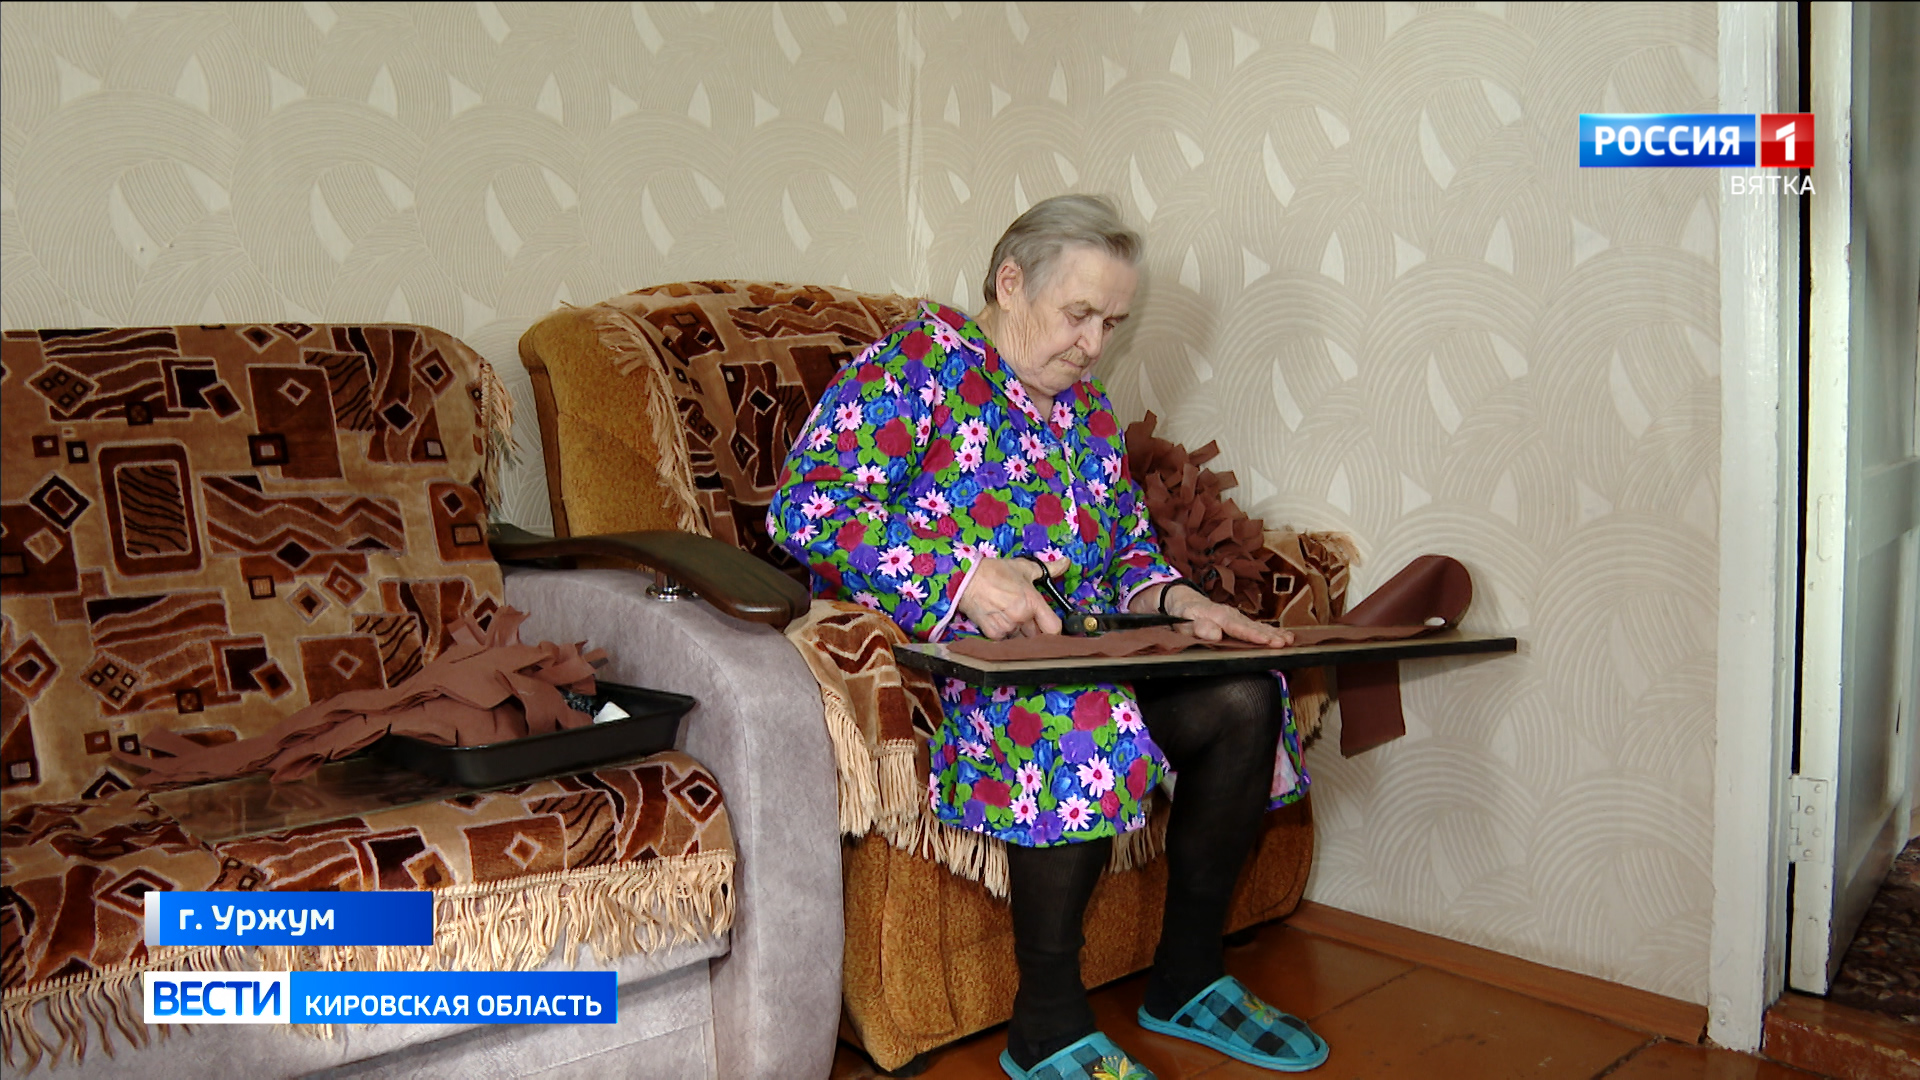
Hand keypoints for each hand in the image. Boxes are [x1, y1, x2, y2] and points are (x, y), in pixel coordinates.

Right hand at [956, 557, 1067, 639]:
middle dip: (1035, 629)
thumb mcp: (1024, 567)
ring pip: (1022, 639)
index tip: (1049, 624)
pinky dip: (1005, 633)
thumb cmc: (994, 572)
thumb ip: (1049, 568)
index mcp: (1032, 602)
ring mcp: (1006, 627)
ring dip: (1020, 632)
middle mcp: (1021, 617)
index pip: (1054, 628)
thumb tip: (1065, 563)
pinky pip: (1006, 640)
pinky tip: (999, 620)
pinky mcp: (992, 634)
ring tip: (1010, 616)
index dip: (1054, 629)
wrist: (965, 579)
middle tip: (1027, 617)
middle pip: (1038, 636)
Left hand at [1151, 583, 1294, 647]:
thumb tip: (1214, 633)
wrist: (1184, 601)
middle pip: (1252, 626)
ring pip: (1258, 625)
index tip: (1266, 641)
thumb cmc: (1183, 614)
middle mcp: (1230, 615)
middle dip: (1269, 635)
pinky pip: (1258, 626)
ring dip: (1274, 633)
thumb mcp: (1183, 621)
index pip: (1237, 627)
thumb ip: (1198, 627)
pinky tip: (1285, 636)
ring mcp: (1237, 617)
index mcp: (1217, 615)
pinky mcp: (1240, 621)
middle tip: (1284, 643)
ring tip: (1290, 640)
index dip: (1252, 635)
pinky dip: (1272, 631)